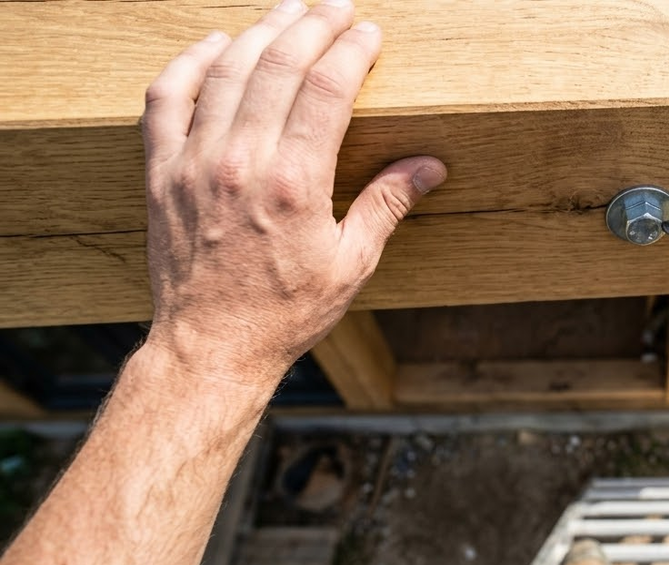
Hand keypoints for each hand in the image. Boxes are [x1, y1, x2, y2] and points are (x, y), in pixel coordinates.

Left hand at [140, 0, 445, 386]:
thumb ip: (387, 205)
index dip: (352, 49)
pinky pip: (166, 96)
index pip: (327, 88)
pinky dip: (190, 62)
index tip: (369, 32)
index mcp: (296, 184)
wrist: (211, 346)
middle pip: (279, 64)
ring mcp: (194, 162)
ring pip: (227, 69)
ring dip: (262, 31)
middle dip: (313, 24)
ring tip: (289, 11)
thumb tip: (428, 166)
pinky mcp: (161, 172)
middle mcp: (242, 162)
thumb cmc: (285, 312)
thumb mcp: (351, 264)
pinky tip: (216, 45)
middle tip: (337, 6)